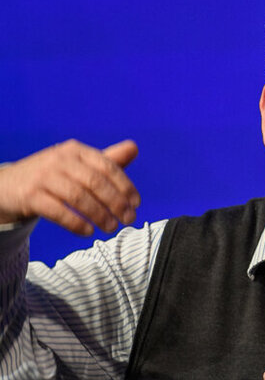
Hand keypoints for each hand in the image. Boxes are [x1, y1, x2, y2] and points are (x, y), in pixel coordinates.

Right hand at [0, 139, 140, 235]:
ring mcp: (44, 177)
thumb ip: (106, 160)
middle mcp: (60, 160)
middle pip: (95, 182)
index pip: (106, 166)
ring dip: (99, 215)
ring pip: (78, 197)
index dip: (124, 186)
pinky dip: (76, 223)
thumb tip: (134, 147)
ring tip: (111, 228)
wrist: (9, 185)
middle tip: (128, 220)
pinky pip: (58, 211)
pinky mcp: (31, 195)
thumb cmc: (51, 176)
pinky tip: (88, 232)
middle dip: (115, 203)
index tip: (136, 204)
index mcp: (75, 151)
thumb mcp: (78, 165)